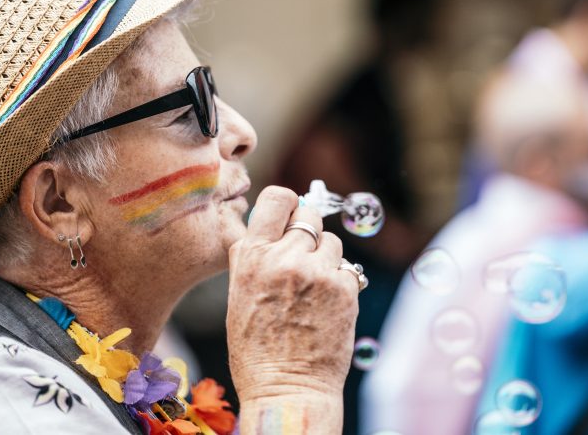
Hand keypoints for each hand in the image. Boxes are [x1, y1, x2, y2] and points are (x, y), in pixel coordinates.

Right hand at [226, 186, 358, 401]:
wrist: (287, 389)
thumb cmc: (257, 349)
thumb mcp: (240, 295)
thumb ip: (254, 256)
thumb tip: (273, 225)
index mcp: (251, 256)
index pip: (277, 198)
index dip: (287, 205)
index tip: (290, 216)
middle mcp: (284, 257)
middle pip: (308, 214)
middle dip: (308, 230)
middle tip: (304, 255)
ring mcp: (316, 272)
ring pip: (331, 241)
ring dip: (325, 258)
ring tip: (313, 289)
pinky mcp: (344, 288)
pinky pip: (347, 267)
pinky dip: (340, 281)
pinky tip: (327, 304)